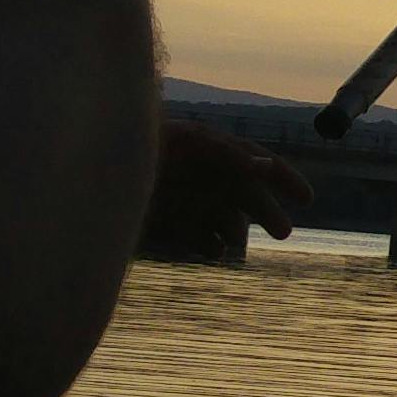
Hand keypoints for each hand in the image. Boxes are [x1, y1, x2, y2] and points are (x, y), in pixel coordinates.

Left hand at [152, 118, 314, 240]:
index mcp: (208, 148)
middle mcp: (200, 173)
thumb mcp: (185, 146)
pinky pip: (197, 235)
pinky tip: (214, 251)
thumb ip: (224, 153)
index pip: (256, 160)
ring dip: (234, 229)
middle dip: (265, 212)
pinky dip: (208, 243)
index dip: (284, 178)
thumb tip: (264, 166)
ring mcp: (183, 197)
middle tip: (284, 233)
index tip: (307, 199)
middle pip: (244, 193)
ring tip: (233, 242)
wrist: (89, 175)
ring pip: (222, 217)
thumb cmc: (140, 148)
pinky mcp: (166, 220)